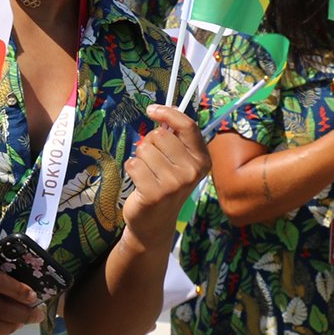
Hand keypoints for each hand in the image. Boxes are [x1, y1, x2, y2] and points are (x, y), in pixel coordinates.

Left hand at [120, 104, 211, 250]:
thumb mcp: (179, 162)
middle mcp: (192, 171)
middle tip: (151, 161)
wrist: (155, 224)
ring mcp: (174, 183)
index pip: (188, 126)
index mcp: (202, 160)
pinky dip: (131, 169)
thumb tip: (163, 110)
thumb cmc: (165, 186)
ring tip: (146, 174)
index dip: (168, 113)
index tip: (152, 110)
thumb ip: (175, 138)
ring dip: (139, 158)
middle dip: (149, 143)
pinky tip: (139, 182)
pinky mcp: (154, 193)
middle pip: (160, 135)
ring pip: (144, 149)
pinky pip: (133, 164)